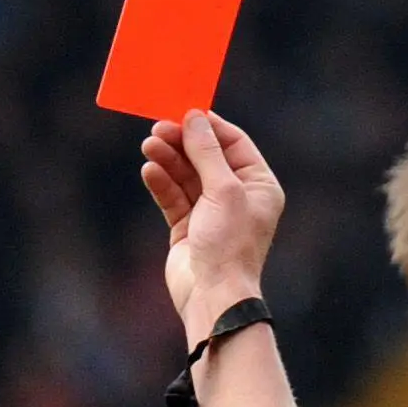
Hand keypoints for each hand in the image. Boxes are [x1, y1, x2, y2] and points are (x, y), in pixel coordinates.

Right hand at [139, 109, 284, 346]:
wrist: (213, 296)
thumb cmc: (229, 245)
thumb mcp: (223, 190)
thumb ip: (207, 151)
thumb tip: (194, 117)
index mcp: (259, 185)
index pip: (233, 143)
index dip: (209, 126)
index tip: (184, 110)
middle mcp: (236, 197)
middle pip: (206, 157)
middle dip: (182, 142)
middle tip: (157, 127)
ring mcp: (210, 213)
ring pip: (186, 176)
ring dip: (168, 159)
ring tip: (148, 146)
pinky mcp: (187, 228)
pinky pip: (173, 198)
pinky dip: (161, 183)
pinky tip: (149, 170)